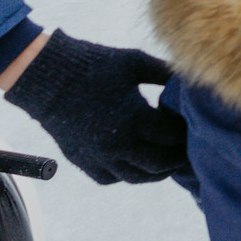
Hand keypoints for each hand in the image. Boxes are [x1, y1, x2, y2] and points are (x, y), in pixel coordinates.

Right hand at [2, 31, 186, 184]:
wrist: (47, 77)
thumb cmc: (95, 64)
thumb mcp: (136, 62)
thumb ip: (165, 73)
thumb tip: (189, 78)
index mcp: (134, 118)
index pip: (172, 136)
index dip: (186, 132)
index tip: (194, 125)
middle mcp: (117, 144)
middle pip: (159, 164)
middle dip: (177, 158)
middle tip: (189, 151)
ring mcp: (98, 156)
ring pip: (136, 177)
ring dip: (156, 173)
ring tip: (168, 162)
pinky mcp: (81, 160)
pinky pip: (109, 178)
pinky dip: (127, 175)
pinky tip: (136, 163)